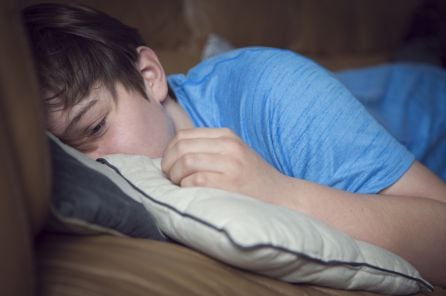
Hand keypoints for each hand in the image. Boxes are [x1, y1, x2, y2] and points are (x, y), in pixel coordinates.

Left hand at [161, 128, 284, 201]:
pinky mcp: (231, 183)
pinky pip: (196, 180)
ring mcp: (231, 164)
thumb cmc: (253, 177)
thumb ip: (209, 148)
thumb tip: (173, 154)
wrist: (282, 194)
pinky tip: (190, 192)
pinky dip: (186, 187)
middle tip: (169, 176)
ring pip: (186, 161)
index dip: (168, 150)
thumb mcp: (234, 153)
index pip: (184, 135)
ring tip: (178, 185)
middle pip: (181, 146)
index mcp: (227, 135)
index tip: (168, 164)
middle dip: (167, 163)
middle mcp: (229, 145)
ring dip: (175, 176)